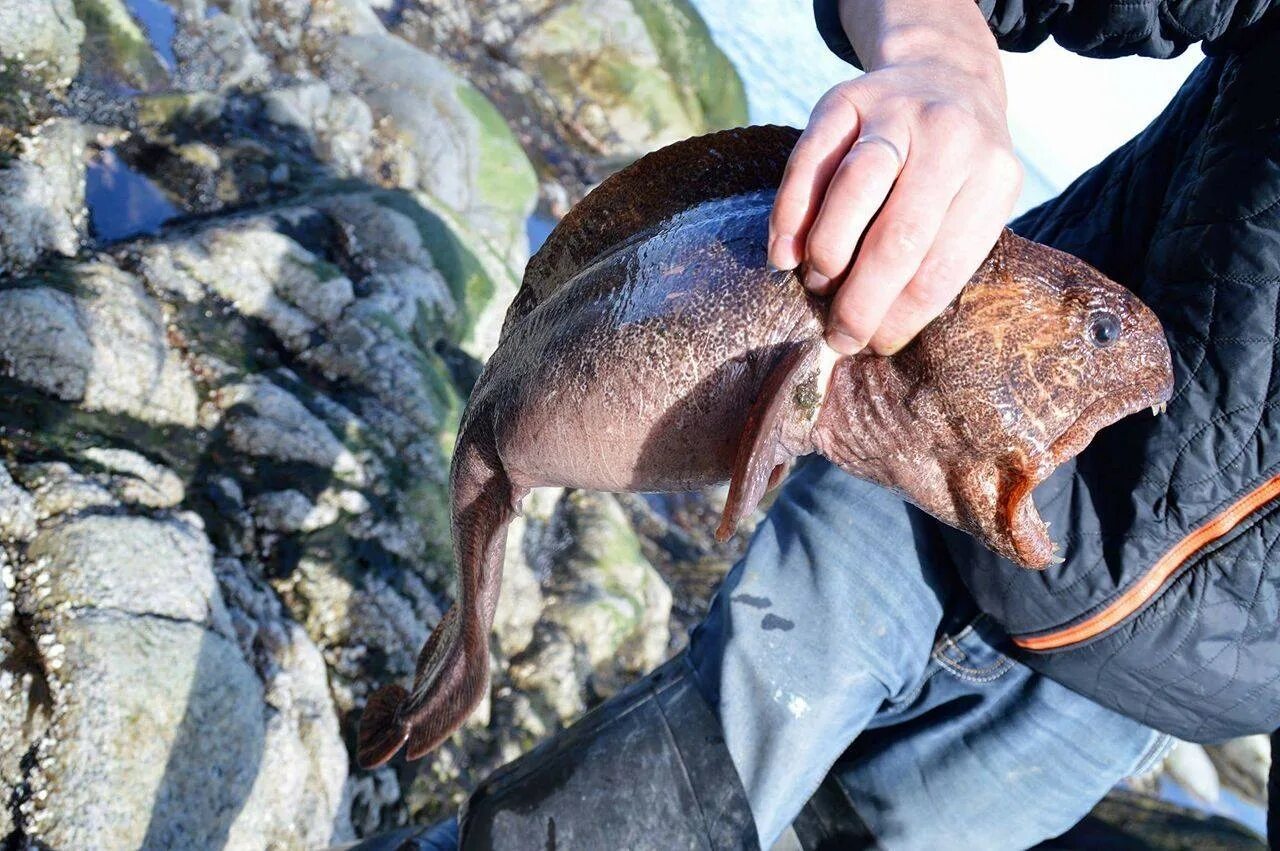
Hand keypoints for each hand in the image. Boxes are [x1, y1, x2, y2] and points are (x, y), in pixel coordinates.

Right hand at [769, 0, 1021, 354]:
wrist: (943, 73)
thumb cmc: (954, 167)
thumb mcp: (975, 202)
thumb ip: (938, 255)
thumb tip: (877, 331)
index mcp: (993, 177)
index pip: (944, 265)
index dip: (903, 316)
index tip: (874, 345)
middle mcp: (950, 138)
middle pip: (900, 234)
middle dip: (863, 299)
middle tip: (839, 337)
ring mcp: (895, 112)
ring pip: (855, 188)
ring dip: (829, 251)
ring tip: (816, 286)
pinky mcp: (845, 99)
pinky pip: (810, 159)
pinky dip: (791, 212)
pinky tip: (785, 252)